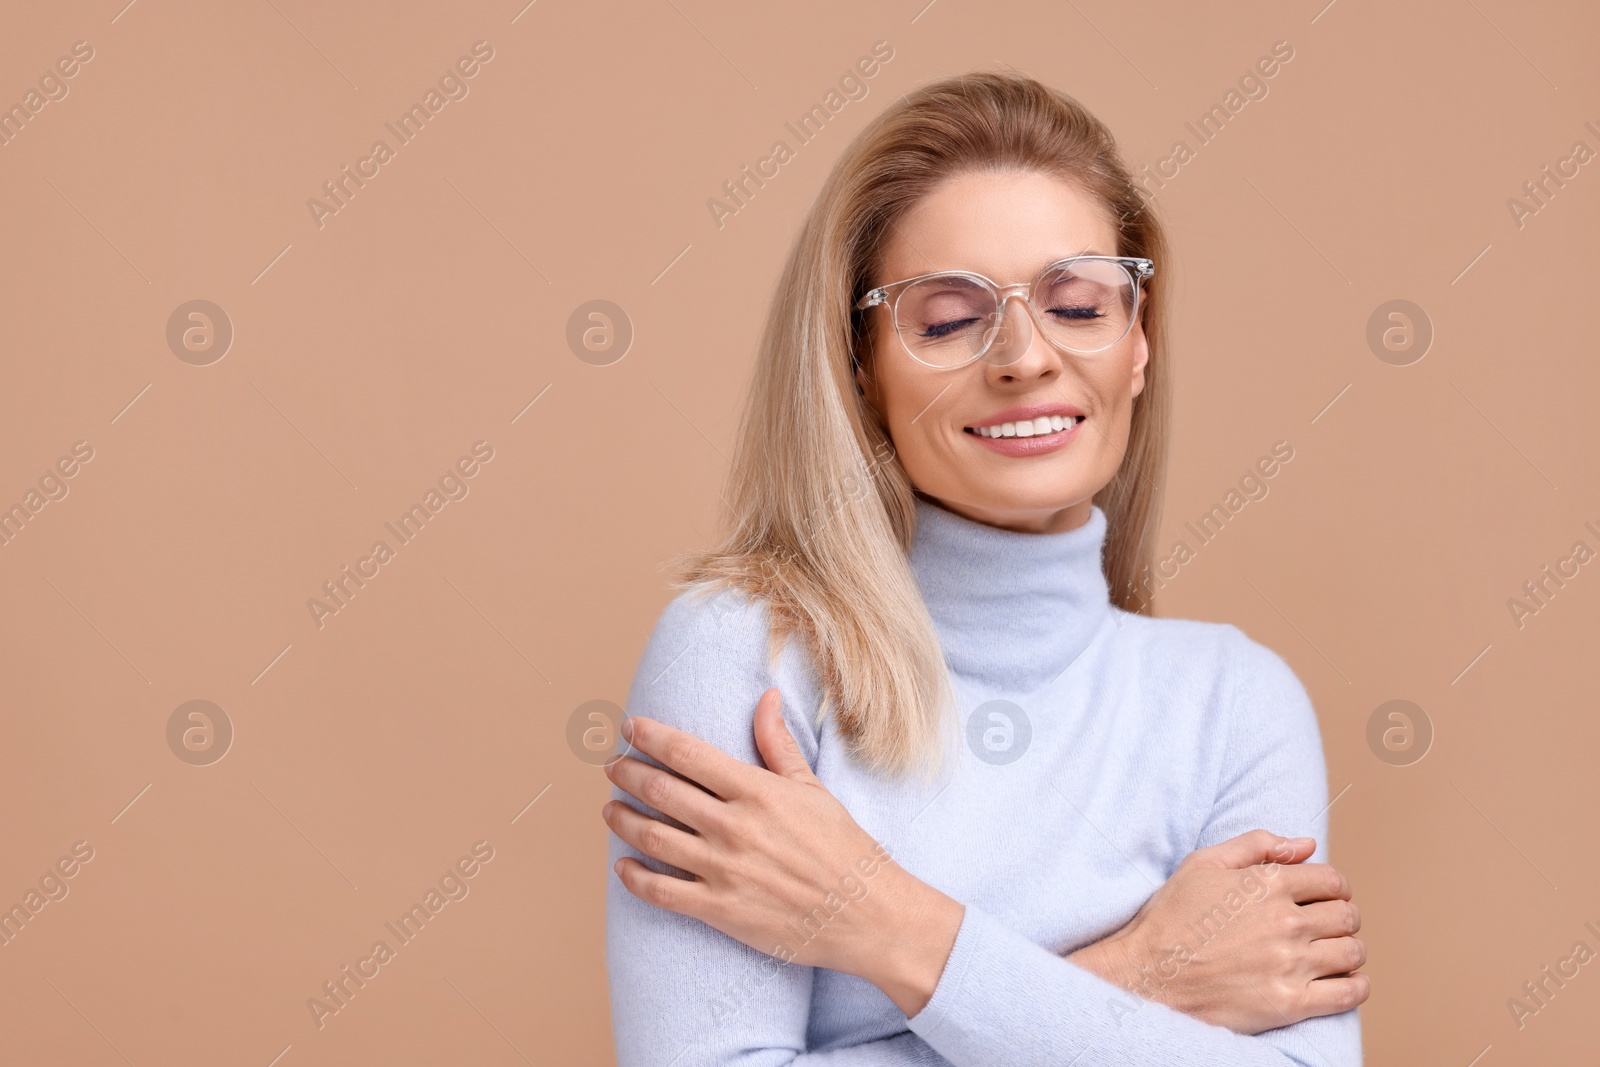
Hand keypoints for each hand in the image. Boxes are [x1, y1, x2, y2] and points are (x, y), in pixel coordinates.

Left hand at [602, 688, 965, 1016]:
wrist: (865, 914)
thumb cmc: (843, 848)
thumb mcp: (812, 789)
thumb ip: (779, 744)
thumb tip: (766, 697)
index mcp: (756, 792)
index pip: (688, 754)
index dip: (651, 737)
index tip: (631, 728)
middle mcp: (734, 827)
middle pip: (661, 791)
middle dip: (627, 774)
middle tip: (612, 766)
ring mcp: (723, 871)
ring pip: (652, 839)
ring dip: (623, 821)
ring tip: (610, 810)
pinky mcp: (719, 910)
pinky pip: (661, 892)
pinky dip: (634, 878)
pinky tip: (623, 866)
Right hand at [1066, 829, 1368, 1033]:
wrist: (1147, 974)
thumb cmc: (1172, 917)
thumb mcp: (1203, 864)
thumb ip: (1256, 845)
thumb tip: (1307, 844)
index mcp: (1267, 884)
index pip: (1332, 880)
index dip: (1335, 887)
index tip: (1328, 897)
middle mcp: (1284, 922)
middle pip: (1346, 916)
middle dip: (1343, 917)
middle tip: (1330, 926)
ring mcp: (1289, 965)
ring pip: (1352, 953)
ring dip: (1349, 951)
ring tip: (1333, 953)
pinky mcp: (1289, 1004)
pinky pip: (1348, 995)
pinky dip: (1356, 987)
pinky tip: (1344, 982)